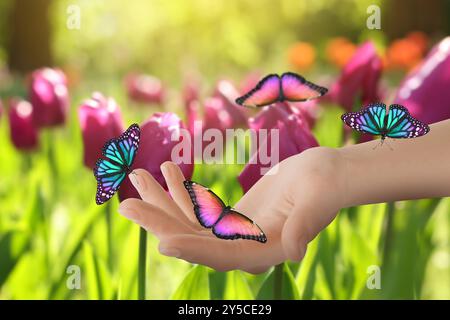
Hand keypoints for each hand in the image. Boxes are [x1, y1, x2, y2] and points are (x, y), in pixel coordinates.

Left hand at [118, 147, 345, 273]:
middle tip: (126, 202)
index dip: (192, 249)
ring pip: (190, 223)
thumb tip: (294, 252)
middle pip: (193, 239)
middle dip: (160, 221)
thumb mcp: (316, 203)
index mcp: (262, 251)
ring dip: (163, 202)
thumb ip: (303, 227)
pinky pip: (200, 209)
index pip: (221, 255)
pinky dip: (182, 193)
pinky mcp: (232, 217)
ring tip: (139, 176)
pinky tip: (170, 175)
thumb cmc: (325, 187)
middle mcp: (242, 248)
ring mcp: (234, 233)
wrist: (326, 175)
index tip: (161, 239)